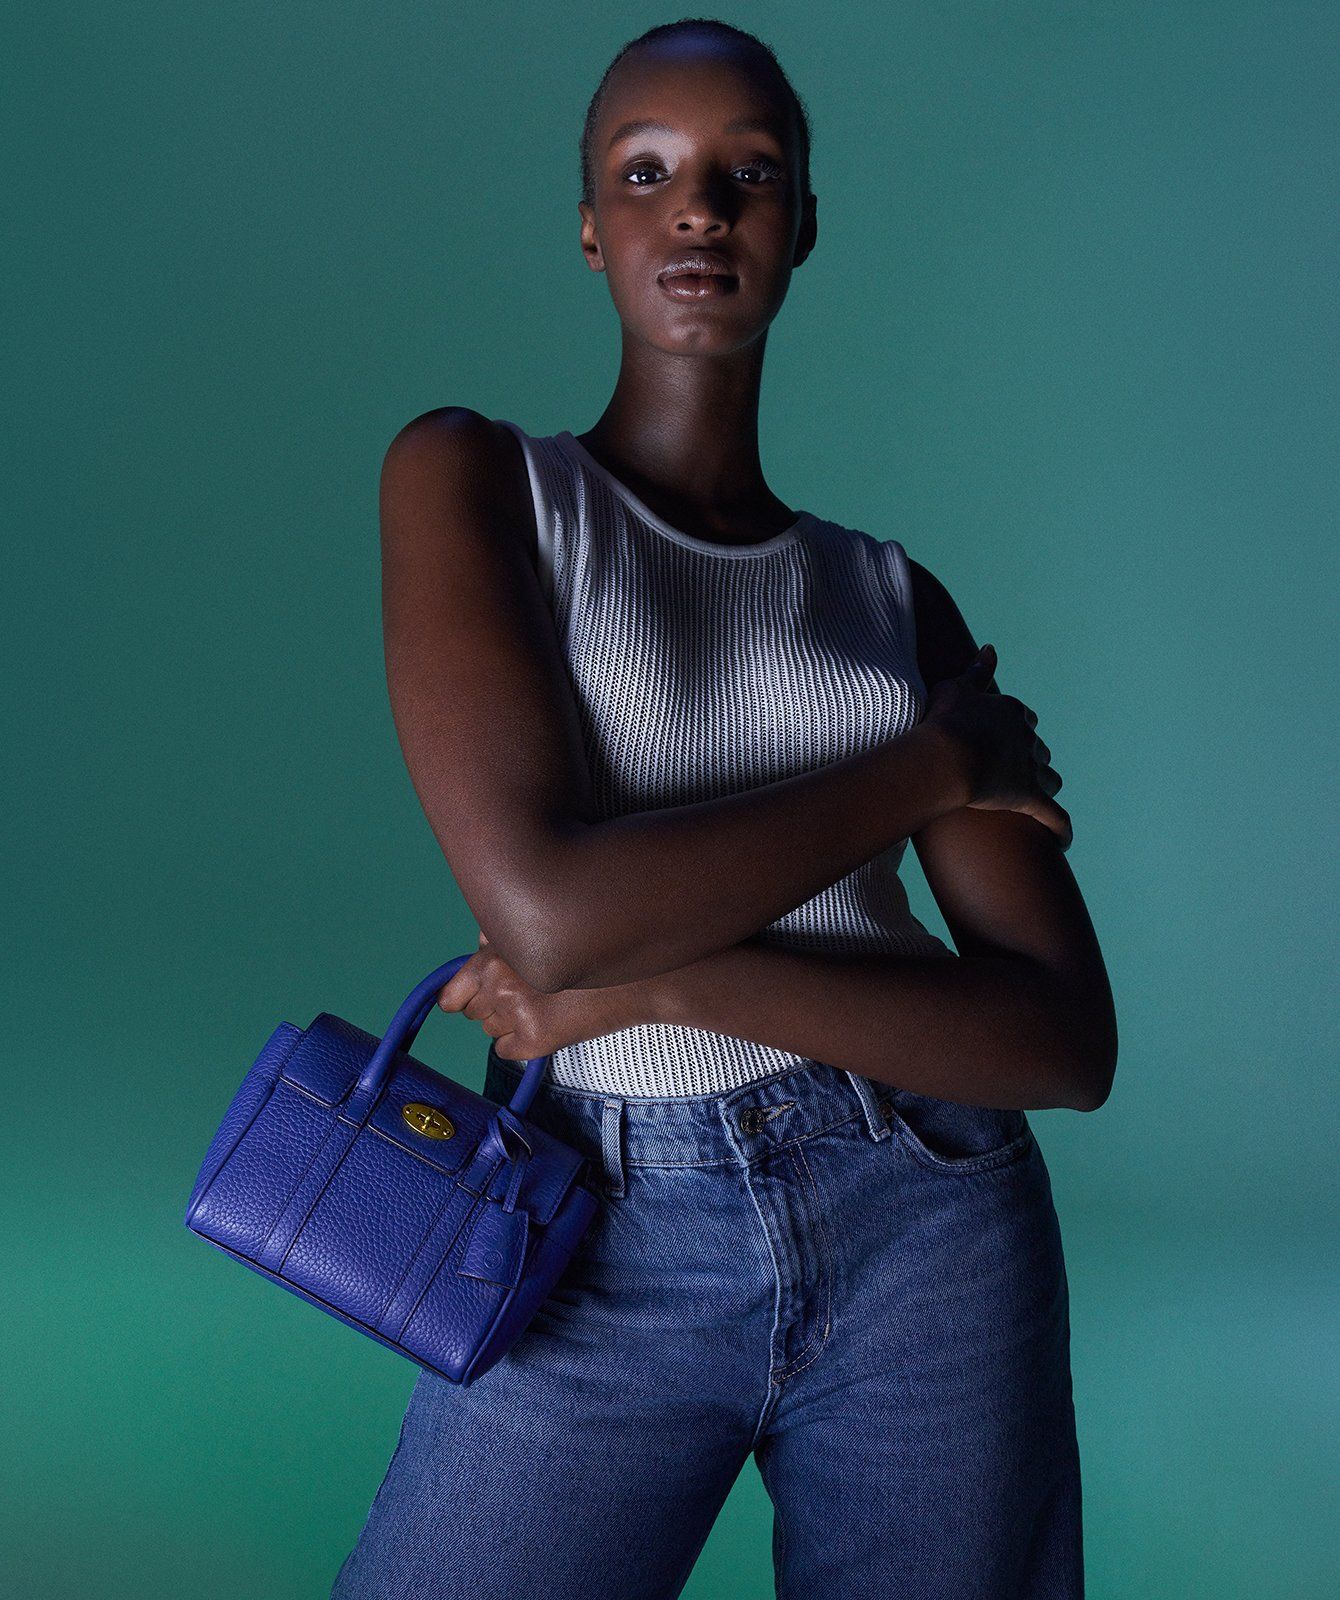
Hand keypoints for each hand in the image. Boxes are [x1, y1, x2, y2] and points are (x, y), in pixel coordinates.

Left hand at [435, 932, 626, 1060]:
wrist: (636, 982)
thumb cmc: (590, 953)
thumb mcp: (542, 934)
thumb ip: (503, 938)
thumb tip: (478, 943)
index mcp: (497, 954)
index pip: (454, 991)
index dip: (463, 995)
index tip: (472, 999)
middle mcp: (501, 982)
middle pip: (472, 1012)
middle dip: (492, 1007)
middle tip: (527, 996)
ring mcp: (515, 1013)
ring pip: (490, 1030)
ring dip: (508, 1023)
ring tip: (543, 1006)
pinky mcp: (533, 1041)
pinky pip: (504, 1050)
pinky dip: (521, 1043)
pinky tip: (547, 1025)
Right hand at [924, 643, 1072, 849]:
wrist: (945, 757)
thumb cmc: (944, 722)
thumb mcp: (955, 688)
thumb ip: (975, 670)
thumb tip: (991, 648)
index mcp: (1012, 711)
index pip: (1023, 719)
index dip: (1013, 730)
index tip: (999, 739)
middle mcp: (1028, 738)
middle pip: (1038, 749)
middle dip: (1029, 759)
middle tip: (1009, 772)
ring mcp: (1031, 768)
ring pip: (1050, 778)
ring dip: (1043, 786)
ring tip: (1034, 800)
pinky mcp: (1030, 797)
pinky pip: (1055, 816)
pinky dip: (1061, 828)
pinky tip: (1064, 841)